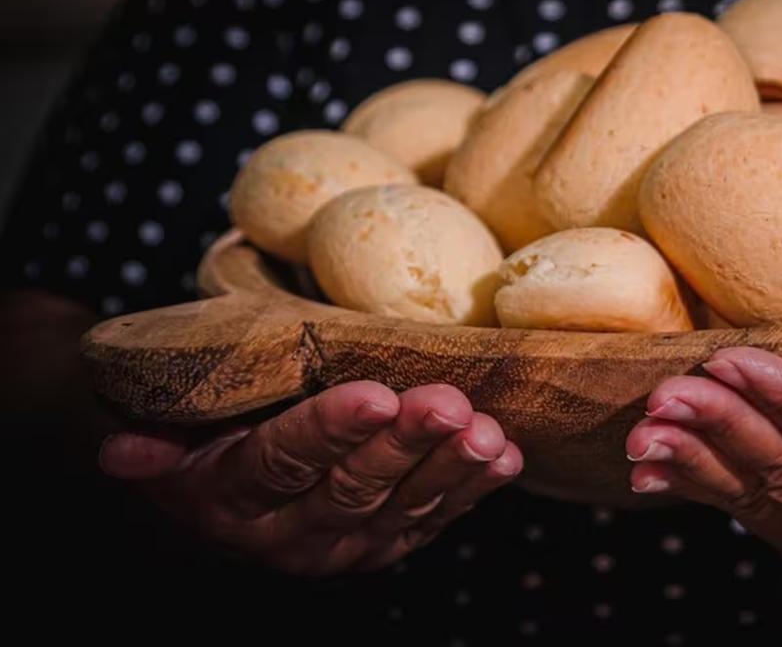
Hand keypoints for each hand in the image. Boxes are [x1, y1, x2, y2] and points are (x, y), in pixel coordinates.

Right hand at [100, 382, 521, 575]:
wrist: (219, 498)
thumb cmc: (200, 442)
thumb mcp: (165, 442)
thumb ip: (152, 446)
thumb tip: (118, 451)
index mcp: (235, 499)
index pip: (284, 461)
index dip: (330, 430)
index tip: (376, 394)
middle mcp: (292, 534)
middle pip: (354, 488)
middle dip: (405, 445)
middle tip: (448, 404)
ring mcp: (348, 545)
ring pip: (404, 508)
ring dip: (450, 469)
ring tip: (486, 432)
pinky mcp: (389, 544)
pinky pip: (435, 520)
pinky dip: (473, 490)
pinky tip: (504, 457)